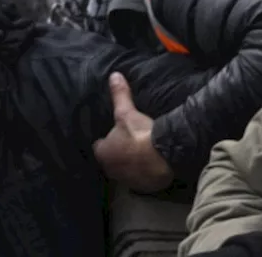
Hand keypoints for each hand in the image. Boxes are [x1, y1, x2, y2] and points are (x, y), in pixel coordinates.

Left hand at [93, 72, 173, 192]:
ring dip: (129, 164)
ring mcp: (124, 179)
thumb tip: (113, 75)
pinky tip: (151, 165)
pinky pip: (139, 179)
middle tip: (130, 143)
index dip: (107, 140)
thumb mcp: (127, 113)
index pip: (100, 145)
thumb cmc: (139, 134)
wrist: (162, 157)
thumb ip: (120, 96)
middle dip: (117, 154)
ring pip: (123, 170)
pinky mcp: (140, 186)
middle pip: (110, 160)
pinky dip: (143, 173)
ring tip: (141, 154)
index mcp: (102, 151)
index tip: (116, 134)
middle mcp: (109, 168)